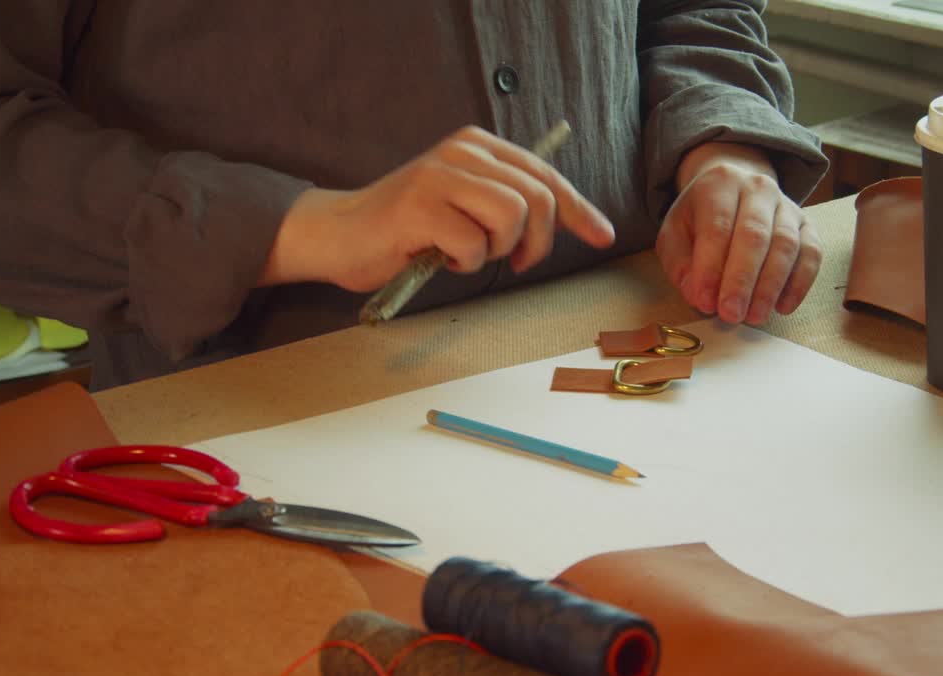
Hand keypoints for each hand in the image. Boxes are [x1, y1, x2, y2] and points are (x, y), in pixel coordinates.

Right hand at [263, 125, 614, 290]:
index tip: (602, 235)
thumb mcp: (468, 205)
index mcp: (478, 145)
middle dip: (538, 241)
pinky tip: (442, 258)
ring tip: (469, 254)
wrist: (340, 234)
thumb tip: (580, 222)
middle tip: (517, 262)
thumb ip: (512, 205)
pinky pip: (473, 243)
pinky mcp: (419, 207)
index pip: (545, 175)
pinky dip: (465, 262)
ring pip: (511, 217)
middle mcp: (461, 151)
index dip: (579, 210)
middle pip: (537, 198)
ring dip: (499, 250)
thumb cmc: (409, 228)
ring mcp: (438, 176)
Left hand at [658, 142, 821, 324]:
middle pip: (755, 235)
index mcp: (720, 184)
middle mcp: (758, 188)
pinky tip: (783, 307)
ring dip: (770, 286)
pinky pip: (811, 253)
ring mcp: (787, 205)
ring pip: (785, 244)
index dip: (711, 267)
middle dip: (742, 280)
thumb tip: (699, 297)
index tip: (704, 302)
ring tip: (754, 316)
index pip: (717, 227)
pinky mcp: (807, 225)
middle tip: (731, 314)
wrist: (733, 192)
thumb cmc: (700, 219)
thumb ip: (680, 264)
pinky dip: (799, 283)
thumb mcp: (675, 233)